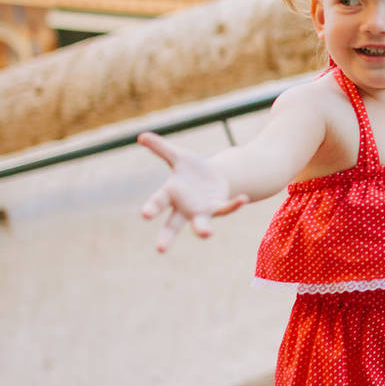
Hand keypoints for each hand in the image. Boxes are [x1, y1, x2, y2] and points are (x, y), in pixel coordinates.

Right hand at [137, 132, 249, 251]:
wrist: (213, 176)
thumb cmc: (190, 169)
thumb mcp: (177, 156)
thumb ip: (161, 148)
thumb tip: (141, 135)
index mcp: (170, 194)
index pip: (158, 202)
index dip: (152, 208)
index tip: (145, 215)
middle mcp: (184, 207)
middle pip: (173, 225)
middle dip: (167, 236)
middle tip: (160, 249)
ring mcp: (202, 210)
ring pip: (201, 224)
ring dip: (203, 229)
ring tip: (206, 234)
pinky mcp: (218, 207)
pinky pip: (226, 208)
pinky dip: (234, 205)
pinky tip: (243, 199)